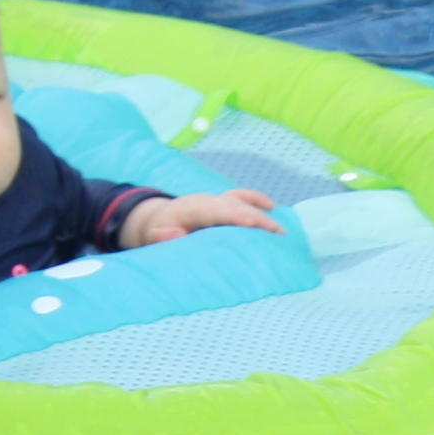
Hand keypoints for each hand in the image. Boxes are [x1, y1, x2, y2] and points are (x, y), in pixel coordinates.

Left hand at [121, 189, 282, 246]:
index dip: (235, 216)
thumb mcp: (153, 238)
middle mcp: (205, 200)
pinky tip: (272, 207)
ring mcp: (214, 198)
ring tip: (280, 230)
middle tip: (277, 233)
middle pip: (235, 205)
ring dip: (261, 212)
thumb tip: (176, 234)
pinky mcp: (220, 201)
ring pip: (240, 201)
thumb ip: (162, 237)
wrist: (156, 219)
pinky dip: (256, 199)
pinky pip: (240, 196)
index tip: (252, 223)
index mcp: (190, 210)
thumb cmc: (157, 232)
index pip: (216, 211)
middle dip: (257, 217)